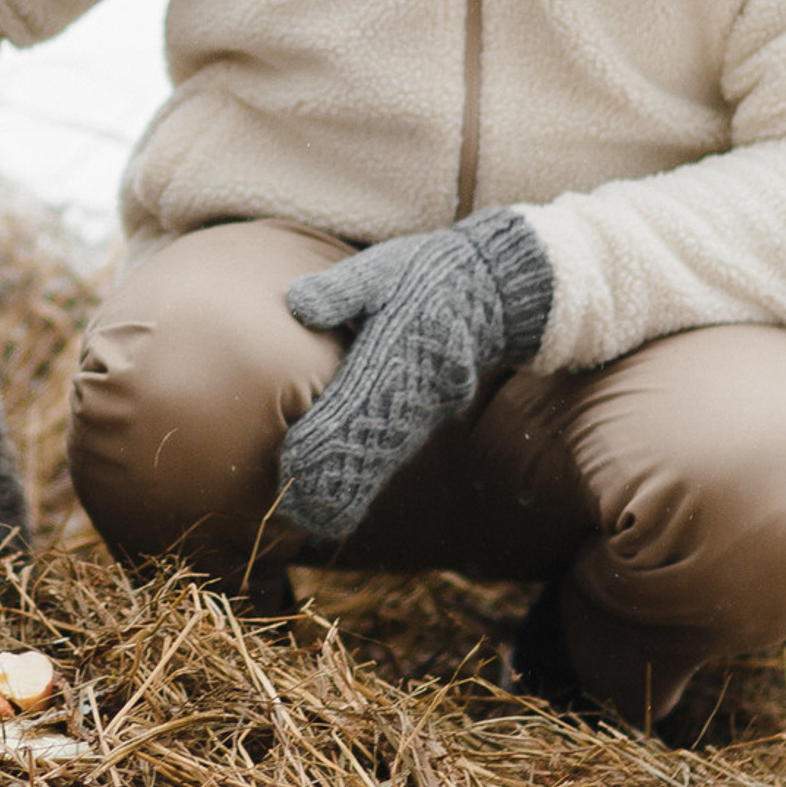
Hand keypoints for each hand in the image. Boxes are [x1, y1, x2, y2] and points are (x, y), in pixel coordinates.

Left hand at [278, 209, 553, 541]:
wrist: (490, 288)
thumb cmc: (424, 273)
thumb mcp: (383, 268)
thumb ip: (343, 288)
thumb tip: (298, 303)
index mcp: (403, 344)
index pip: (359, 399)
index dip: (327, 434)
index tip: (295, 462)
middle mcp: (420, 385)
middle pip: (374, 439)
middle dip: (335, 476)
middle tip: (296, 509)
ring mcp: (430, 403)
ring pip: (388, 453)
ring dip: (351, 486)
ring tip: (312, 518)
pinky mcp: (432, 411)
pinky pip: (399, 449)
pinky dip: (371, 476)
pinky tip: (345, 500)